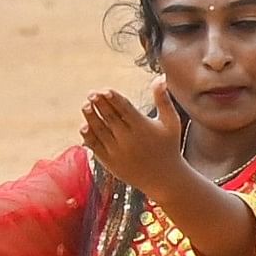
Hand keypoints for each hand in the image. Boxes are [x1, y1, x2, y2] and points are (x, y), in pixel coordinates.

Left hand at [81, 86, 198, 205]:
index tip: (105, 89)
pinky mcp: (110, 161)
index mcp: (143, 127)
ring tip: (86, 105)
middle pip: (110, 117)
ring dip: (91, 117)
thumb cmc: (169, 146)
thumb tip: (159, 77)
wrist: (165, 178)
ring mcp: (118, 151)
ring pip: (100, 130)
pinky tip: (85, 126)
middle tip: (92, 93)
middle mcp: (129, 138)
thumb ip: (163, 100)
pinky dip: (89, 136)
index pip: (125, 108)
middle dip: (100, 104)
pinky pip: (95, 146)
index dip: (114, 98)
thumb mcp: (171, 123)